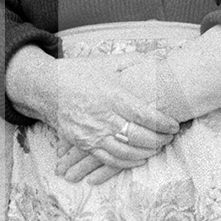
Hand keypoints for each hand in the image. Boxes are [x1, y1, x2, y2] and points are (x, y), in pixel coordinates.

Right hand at [45, 56, 179, 185]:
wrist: (46, 88)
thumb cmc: (79, 73)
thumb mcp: (106, 63)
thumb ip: (133, 62)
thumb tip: (158, 59)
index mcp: (111, 95)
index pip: (144, 114)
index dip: (163, 123)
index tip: (175, 125)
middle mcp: (102, 116)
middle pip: (138, 136)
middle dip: (159, 139)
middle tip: (170, 137)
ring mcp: (92, 133)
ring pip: (126, 151)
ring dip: (146, 152)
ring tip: (158, 147)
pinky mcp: (83, 143)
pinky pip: (109, 159)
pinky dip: (128, 162)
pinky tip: (140, 158)